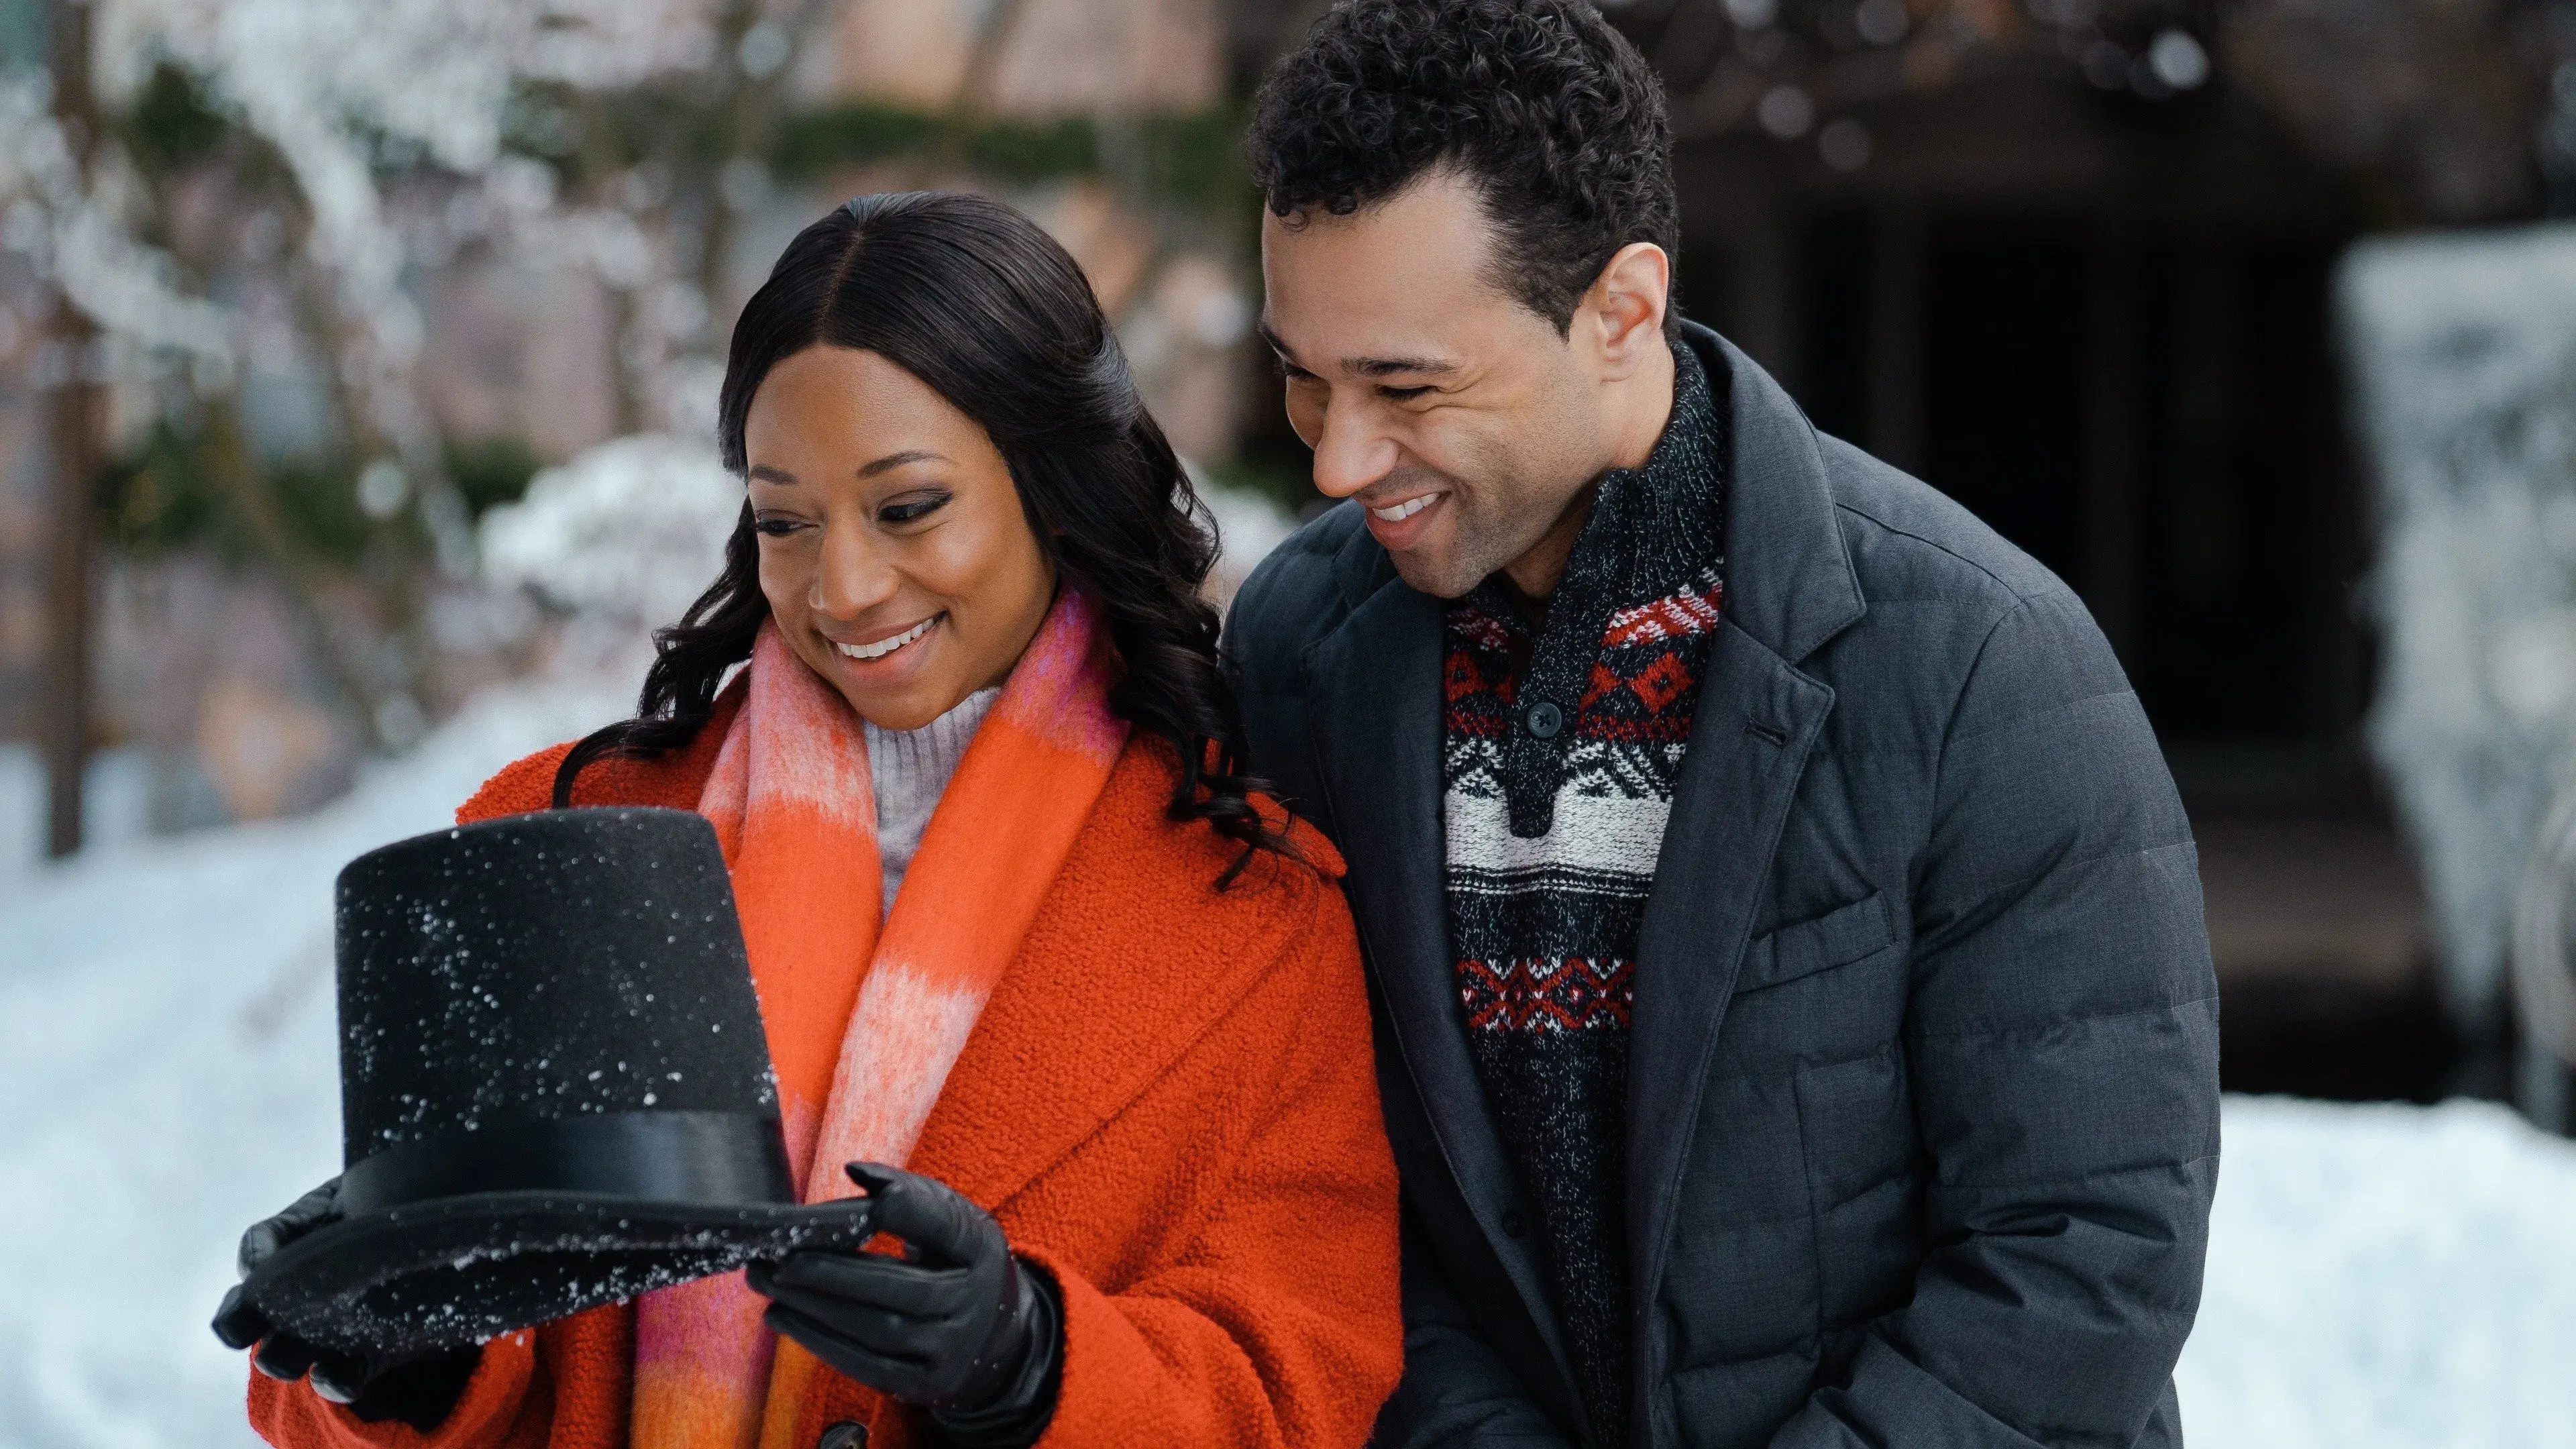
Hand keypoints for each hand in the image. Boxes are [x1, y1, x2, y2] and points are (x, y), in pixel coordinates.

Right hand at [211, 1178, 479, 1431]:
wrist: (459, 1221)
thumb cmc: (398, 1197)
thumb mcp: (359, 1190)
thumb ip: (323, 1208)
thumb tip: (272, 1252)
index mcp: (299, 1239)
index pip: (257, 1249)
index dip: (253, 1259)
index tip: (259, 1269)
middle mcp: (303, 1289)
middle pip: (249, 1313)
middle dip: (242, 1323)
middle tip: (251, 1326)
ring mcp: (332, 1324)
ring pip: (285, 1352)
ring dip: (282, 1358)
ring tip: (291, 1360)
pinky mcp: (371, 1351)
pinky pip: (342, 1375)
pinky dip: (336, 1381)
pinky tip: (342, 1380)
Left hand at [749, 1163, 1060, 1441]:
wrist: (990, 1334)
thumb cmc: (952, 1262)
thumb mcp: (947, 1221)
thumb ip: (907, 1193)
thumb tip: (855, 1171)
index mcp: (980, 1249)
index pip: (945, 1226)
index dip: (910, 1210)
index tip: (870, 1198)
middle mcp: (973, 1302)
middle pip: (901, 1288)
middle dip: (832, 1272)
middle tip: (780, 1257)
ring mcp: (951, 1349)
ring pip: (877, 1329)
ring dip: (814, 1307)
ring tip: (767, 1282)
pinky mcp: (924, 1383)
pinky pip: (868, 1367)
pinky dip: (820, 1342)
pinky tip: (783, 1317)